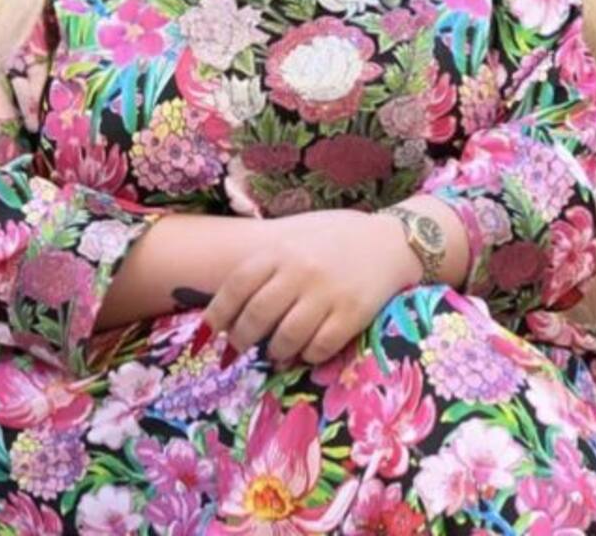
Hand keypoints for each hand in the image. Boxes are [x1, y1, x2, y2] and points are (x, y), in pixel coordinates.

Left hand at [199, 209, 418, 365]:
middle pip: (257, 315)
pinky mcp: (353, 313)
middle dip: (241, 338)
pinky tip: (306, 351)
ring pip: (287, 337)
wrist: (387, 241)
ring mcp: (327, 292)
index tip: (208, 331)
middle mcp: (300, 270)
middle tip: (238, 348)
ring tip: (274, 351)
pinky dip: (307, 355)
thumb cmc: (332, 240)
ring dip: (275, 351)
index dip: (218, 312)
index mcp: (280, 250)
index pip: (237, 285)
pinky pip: (320, 346)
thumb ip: (266, 265)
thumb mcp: (293, 239)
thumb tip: (229, 303)